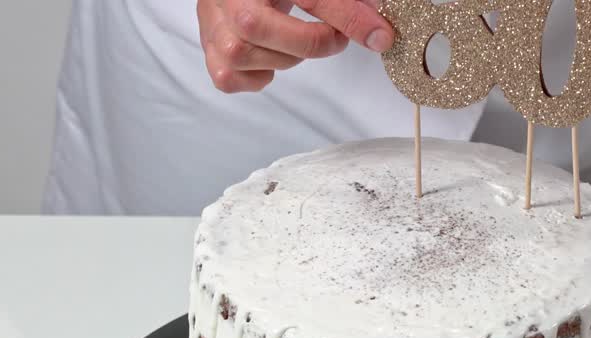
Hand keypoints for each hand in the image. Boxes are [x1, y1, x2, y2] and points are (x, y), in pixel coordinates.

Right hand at [199, 0, 394, 92]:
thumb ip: (346, 5)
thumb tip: (380, 36)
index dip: (345, 18)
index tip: (376, 34)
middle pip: (255, 28)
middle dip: (306, 42)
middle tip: (331, 37)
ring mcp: (211, 25)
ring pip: (239, 57)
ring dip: (282, 60)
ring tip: (296, 44)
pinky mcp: (210, 51)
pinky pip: (227, 77)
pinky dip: (256, 78)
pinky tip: (271, 59)